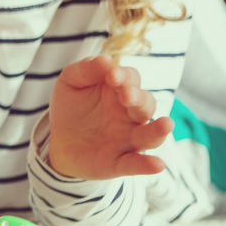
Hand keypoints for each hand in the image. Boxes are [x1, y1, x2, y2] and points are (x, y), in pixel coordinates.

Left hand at [47, 55, 173, 179]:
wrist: (58, 140)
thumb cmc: (71, 106)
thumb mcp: (71, 82)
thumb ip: (86, 69)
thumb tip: (106, 60)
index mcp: (120, 90)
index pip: (131, 79)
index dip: (124, 77)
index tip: (111, 76)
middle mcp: (130, 115)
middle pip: (145, 105)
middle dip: (138, 99)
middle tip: (126, 95)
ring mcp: (128, 139)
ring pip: (149, 135)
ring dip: (158, 130)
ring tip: (166, 124)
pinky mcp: (119, 162)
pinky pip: (136, 164)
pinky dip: (147, 165)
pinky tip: (158, 164)